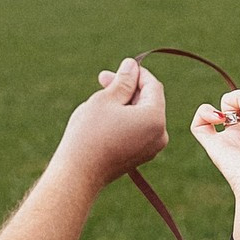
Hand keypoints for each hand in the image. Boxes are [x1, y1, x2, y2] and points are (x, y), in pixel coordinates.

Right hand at [57, 58, 169, 185]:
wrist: (78, 173)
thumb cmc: (90, 133)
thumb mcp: (106, 99)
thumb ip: (123, 81)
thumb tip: (132, 65)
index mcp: (155, 118)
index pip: (153, 86)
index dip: (136, 73)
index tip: (115, 69)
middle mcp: (160, 135)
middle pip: (148, 101)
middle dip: (127, 88)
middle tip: (102, 79)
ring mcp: (152, 149)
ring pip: (142, 116)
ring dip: (124, 103)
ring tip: (100, 99)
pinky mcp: (141, 157)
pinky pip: (138, 131)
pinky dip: (125, 120)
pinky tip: (105, 117)